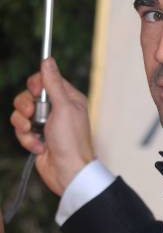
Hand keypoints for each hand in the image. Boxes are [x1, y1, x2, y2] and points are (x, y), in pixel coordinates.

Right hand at [10, 57, 95, 195]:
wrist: (68, 172)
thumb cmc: (71, 141)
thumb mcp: (64, 107)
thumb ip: (53, 84)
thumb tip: (47, 60)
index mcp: (68, 98)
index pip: (46, 79)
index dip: (36, 84)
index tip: (35, 92)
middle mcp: (56, 109)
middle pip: (28, 95)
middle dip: (26, 106)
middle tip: (33, 115)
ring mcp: (45, 123)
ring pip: (21, 113)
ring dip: (24, 125)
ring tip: (34, 133)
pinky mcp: (36, 137)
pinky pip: (21, 130)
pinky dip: (26, 139)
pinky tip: (38, 147)